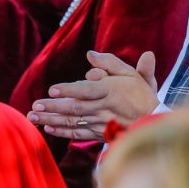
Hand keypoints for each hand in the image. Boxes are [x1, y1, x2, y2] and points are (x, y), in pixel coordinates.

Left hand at [28, 51, 159, 140]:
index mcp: (110, 90)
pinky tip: (48, 128)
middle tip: (34, 106)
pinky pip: (78, 133)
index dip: (69, 90)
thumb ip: (111, 63)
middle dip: (53, 107)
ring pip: (72, 121)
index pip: (86, 90)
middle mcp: (103, 107)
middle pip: (74, 107)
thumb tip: (90, 54)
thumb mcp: (133, 74)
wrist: (154, 121)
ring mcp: (100, 122)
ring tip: (34, 117)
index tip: (52, 89)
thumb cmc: (142, 94)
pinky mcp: (99, 133)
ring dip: (52, 119)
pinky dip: (62, 131)